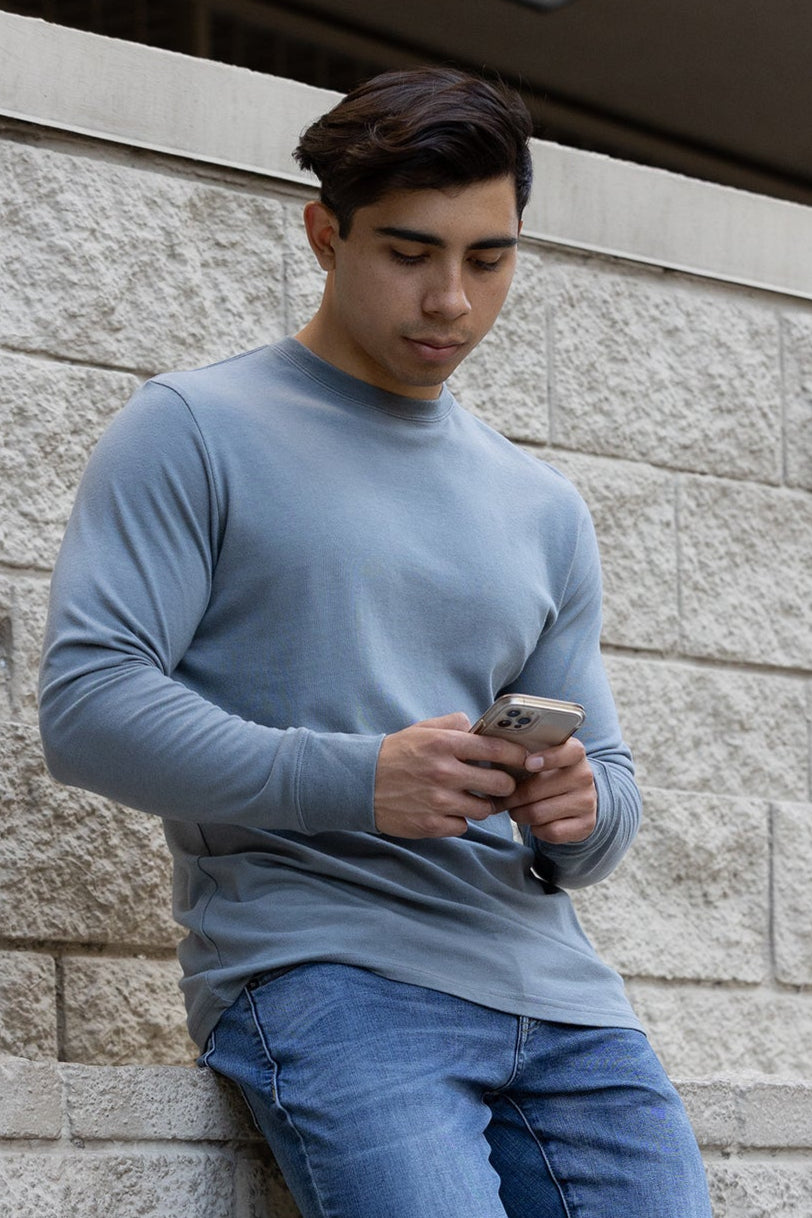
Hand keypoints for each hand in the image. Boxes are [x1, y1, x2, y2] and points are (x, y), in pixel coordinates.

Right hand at [374, 713, 528, 838]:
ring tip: (473, 798)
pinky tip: (449, 811)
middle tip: (500, 784)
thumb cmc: (394, 754)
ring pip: (484, 809)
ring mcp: (439, 801)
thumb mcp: (422, 730)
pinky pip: (463, 826)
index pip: (496, 750)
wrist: (359, 783)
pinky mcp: (431, 825)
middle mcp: (444, 773)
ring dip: (483, 805)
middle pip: (499, 784)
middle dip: (505, 784)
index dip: (517, 755)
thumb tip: (476, 725)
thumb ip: (452, 724)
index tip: (524, 759)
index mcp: (444, 745)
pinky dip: (460, 820)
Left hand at [503, 737, 596, 843]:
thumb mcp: (542, 758)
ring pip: (539, 813)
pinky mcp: (586, 825)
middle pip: (537, 789)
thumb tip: (491, 760)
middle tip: (500, 799)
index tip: (527, 763)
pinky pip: (551, 832)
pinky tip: (534, 823)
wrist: (577, 799)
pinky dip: (536, 830)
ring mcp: (587, 801)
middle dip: (511, 797)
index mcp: (574, 753)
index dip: (548, 758)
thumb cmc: (548, 775)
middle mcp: (584, 776)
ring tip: (514, 811)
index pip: (569, 751)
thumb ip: (523, 755)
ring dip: (519, 814)